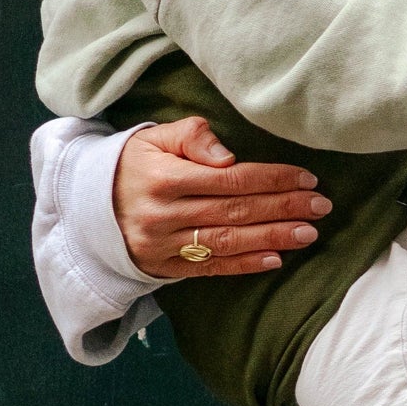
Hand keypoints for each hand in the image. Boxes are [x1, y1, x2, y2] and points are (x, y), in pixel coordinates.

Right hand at [113, 117, 329, 278]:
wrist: (85, 206)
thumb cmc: (132, 164)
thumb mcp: (153, 138)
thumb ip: (192, 137)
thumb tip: (228, 156)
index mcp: (164, 178)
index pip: (231, 179)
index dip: (273, 178)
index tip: (307, 178)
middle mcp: (164, 215)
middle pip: (236, 212)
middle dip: (284, 208)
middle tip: (321, 206)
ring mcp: (164, 245)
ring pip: (228, 241)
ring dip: (273, 238)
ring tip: (309, 233)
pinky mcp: (164, 267)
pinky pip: (210, 267)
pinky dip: (244, 265)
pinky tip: (275, 259)